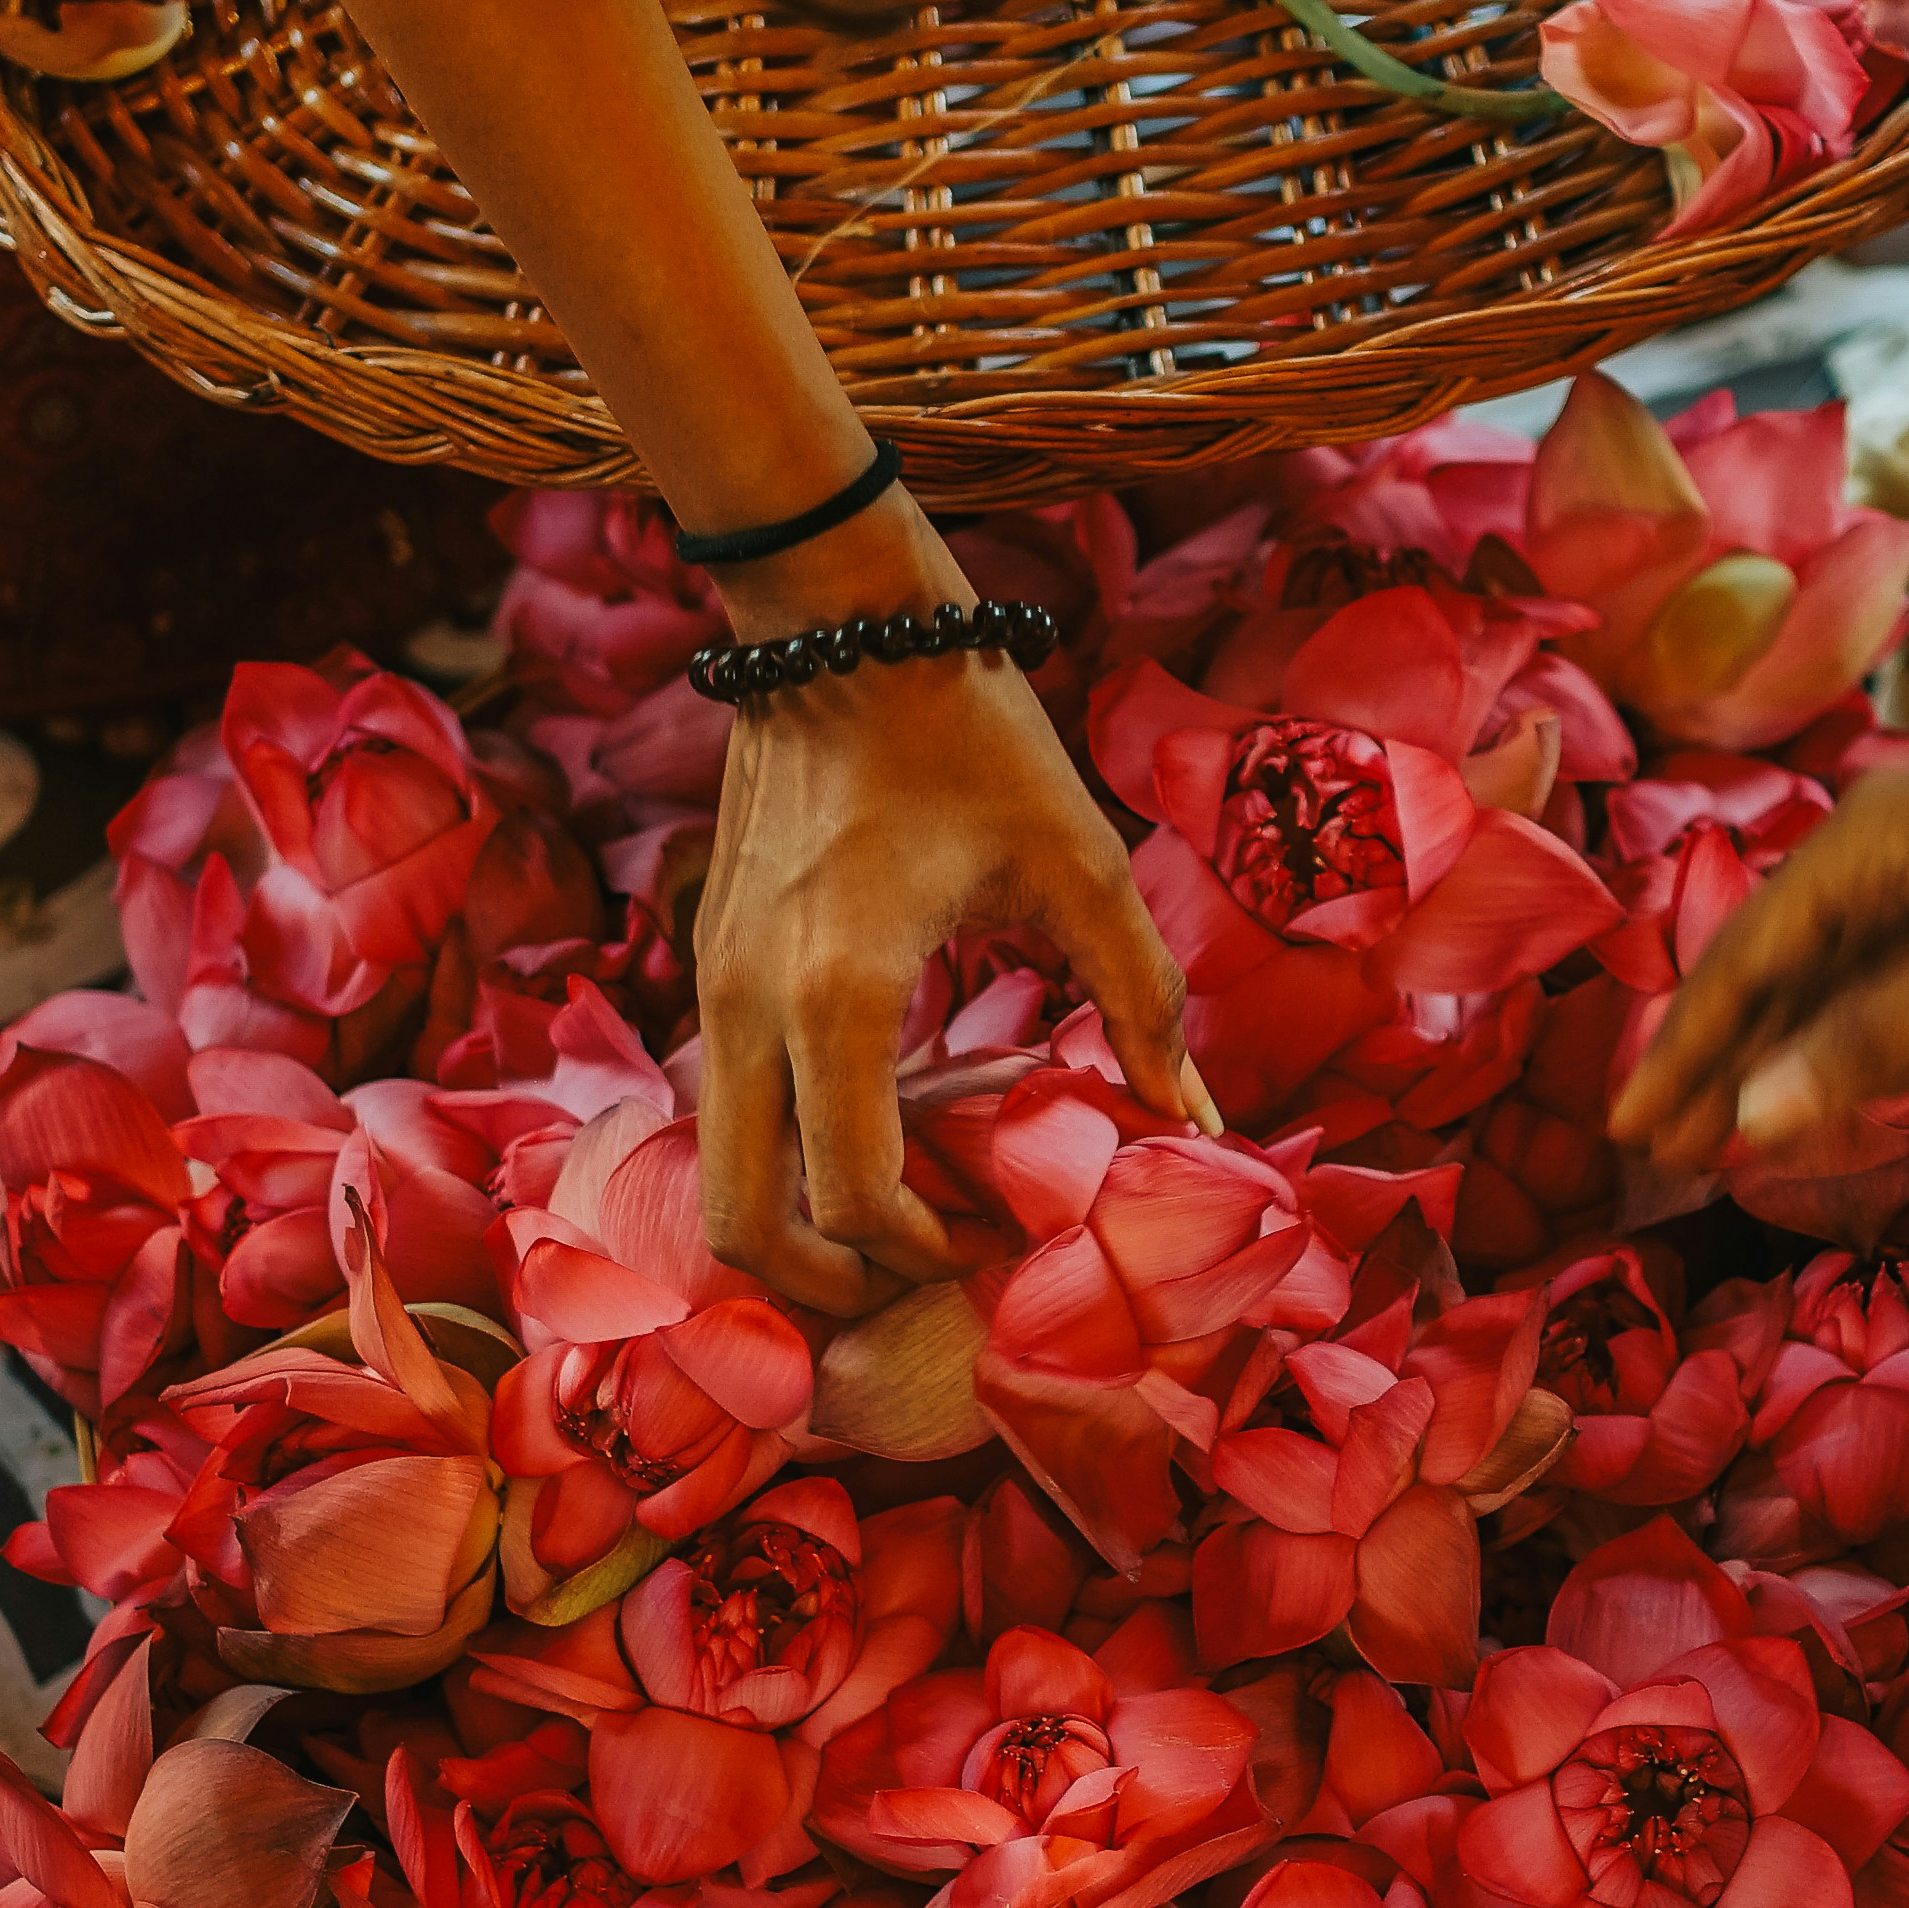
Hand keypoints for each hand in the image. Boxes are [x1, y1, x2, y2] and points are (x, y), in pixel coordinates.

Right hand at [690, 509, 1203, 1310]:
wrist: (837, 619)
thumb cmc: (969, 731)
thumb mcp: (1078, 860)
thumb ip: (1140, 999)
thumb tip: (1198, 1118)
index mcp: (839, 993)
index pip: (851, 1200)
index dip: (925, 1257)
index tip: (999, 1247)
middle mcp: (748, 1005)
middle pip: (742, 1225)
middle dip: (828, 1287)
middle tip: (925, 1279)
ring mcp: (712, 984)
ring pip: (718, 1173)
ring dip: (798, 1226)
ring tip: (904, 1223)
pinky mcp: (710, 961)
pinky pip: (726, 1106)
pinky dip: (784, 1155)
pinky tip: (877, 1134)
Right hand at [1616, 709, 1908, 1173]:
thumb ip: (1875, 1042)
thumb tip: (1753, 1113)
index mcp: (1874, 838)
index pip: (1746, 956)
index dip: (1686, 1049)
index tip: (1632, 1127)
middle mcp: (1902, 841)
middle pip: (1784, 960)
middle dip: (1723, 1055)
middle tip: (1664, 1146)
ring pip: (1848, 969)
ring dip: (1794, 1049)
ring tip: (1740, 1128)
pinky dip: (1868, 1030)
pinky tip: (1850, 1077)